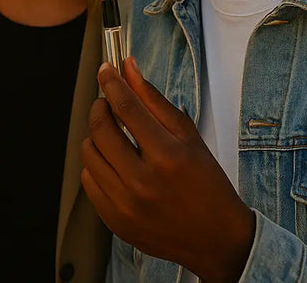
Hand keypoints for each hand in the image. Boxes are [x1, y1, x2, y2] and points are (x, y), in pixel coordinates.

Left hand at [81, 57, 254, 281]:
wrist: (217, 239)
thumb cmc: (207, 184)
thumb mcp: (188, 137)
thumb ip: (154, 100)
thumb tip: (128, 67)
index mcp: (168, 157)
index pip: (126, 108)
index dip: (112, 84)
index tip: (106, 70)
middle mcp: (143, 182)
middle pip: (100, 129)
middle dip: (99, 107)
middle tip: (107, 103)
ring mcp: (126, 205)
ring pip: (89, 154)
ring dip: (96, 137)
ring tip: (113, 136)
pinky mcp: (115, 221)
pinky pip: (88, 180)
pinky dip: (97, 165)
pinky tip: (114, 163)